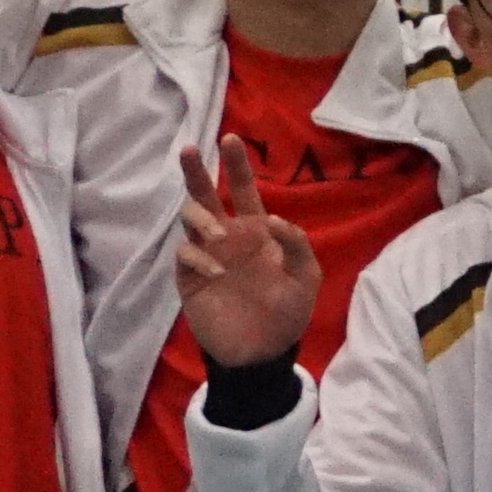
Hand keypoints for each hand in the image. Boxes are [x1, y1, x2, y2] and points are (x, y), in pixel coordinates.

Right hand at [172, 137, 322, 372]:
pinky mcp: (190, 277)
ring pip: (190, 217)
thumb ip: (295, 245)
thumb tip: (270, 218)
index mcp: (257, 231)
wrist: (262, 352)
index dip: (237, 165)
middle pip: (206, 194)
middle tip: (191, 149)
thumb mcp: (305, 278)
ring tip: (220, 235)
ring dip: (202, 217)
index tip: (229, 138)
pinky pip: (186, 253)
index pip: (244, 190)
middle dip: (197, 171)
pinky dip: (198, 256)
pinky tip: (217, 272)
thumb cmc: (287, 313)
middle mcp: (228, 236)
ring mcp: (207, 255)